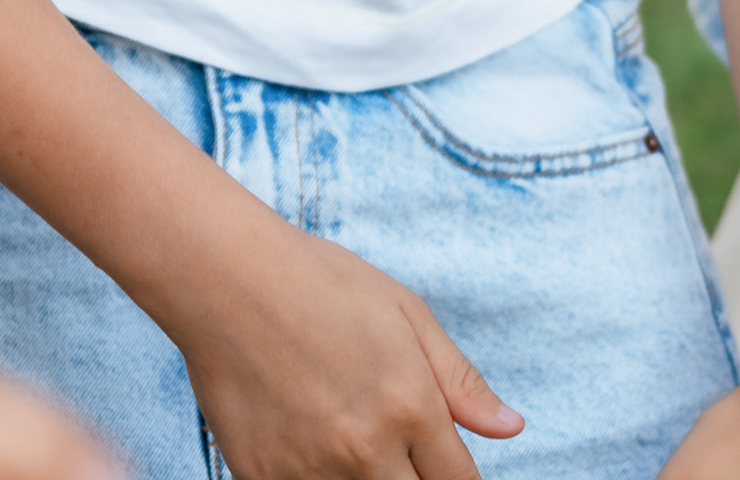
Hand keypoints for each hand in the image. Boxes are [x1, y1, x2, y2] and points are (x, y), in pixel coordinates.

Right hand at [181, 209, 521, 479]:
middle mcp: (366, 450)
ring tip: (348, 433)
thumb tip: (511, 428)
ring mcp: (312, 472)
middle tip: (399, 450)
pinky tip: (308, 442)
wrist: (227, 280)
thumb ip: (459, 379)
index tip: (444, 467)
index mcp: (410, 407)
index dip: (457, 479)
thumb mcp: (405, 313)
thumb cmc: (321, 283)